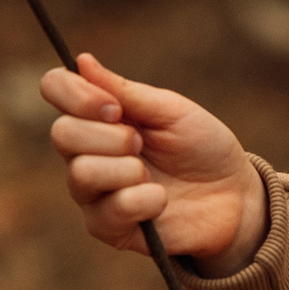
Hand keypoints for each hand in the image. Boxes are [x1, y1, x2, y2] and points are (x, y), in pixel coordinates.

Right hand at [40, 54, 266, 270]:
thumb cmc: (202, 147)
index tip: (114, 108)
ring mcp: (93, 192)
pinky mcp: (108, 227)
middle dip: (110, 136)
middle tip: (142, 143)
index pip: (55, 89)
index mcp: (98, 115)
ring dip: (127, 169)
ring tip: (152, 174)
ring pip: (81, 174)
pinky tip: (161, 200)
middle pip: (62, 133)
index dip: (74, 93)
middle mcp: (86, 151)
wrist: (234, 196)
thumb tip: (82, 62)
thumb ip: (126, 91)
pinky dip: (143, 200)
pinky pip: (108, 210)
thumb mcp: (171, 111)